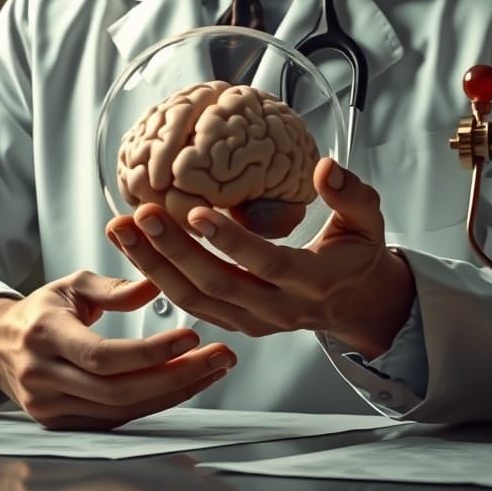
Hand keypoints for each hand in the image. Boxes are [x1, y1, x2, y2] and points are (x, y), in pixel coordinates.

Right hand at [0, 271, 235, 429]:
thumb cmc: (41, 309)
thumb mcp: (73, 285)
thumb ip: (115, 287)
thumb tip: (156, 285)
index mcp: (45, 334)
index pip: (102, 355)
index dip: (149, 352)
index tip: (190, 336)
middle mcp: (44, 376)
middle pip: (117, 390)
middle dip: (175, 376)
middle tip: (217, 357)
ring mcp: (50, 406)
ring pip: (120, 411)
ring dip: (172, 393)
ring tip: (211, 370)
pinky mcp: (62, 423)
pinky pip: (115, 420)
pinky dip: (152, 404)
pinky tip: (183, 385)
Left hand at [106, 159, 414, 359]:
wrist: (354, 303)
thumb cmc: (356, 254)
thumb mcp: (368, 220)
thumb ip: (350, 193)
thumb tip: (325, 168)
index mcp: (313, 281)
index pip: (267, 264)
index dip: (231, 241)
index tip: (197, 211)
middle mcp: (279, 309)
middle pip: (218, 285)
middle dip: (176, 251)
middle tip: (143, 215)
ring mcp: (253, 321)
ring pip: (195, 300)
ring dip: (154, 265)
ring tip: (123, 229)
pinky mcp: (235, 323)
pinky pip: (190, 304)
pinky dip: (157, 277)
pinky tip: (134, 248)